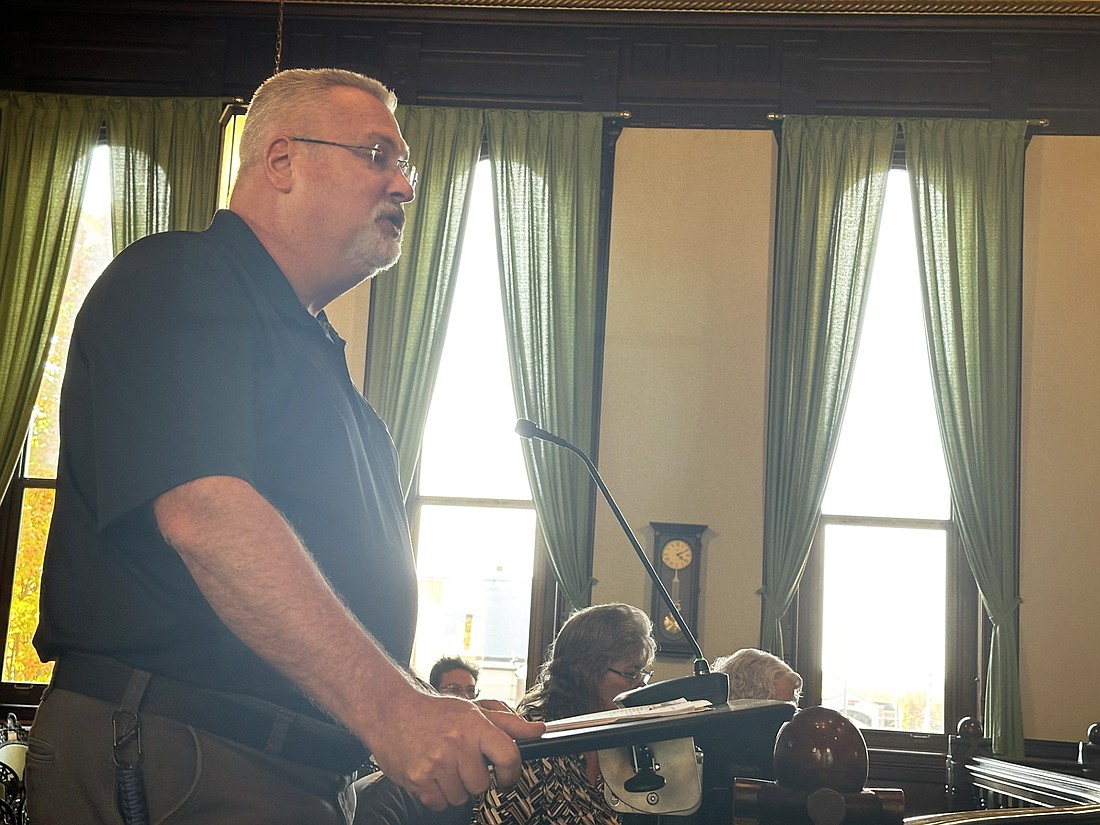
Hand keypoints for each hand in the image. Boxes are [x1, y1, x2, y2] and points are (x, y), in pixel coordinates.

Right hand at [368, 688, 544, 810]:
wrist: (391, 711)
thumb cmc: (434, 712)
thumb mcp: (473, 711)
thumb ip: (508, 724)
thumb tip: (538, 730)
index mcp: (474, 724)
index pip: (509, 756)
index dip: (512, 773)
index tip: (507, 776)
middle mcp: (456, 743)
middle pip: (482, 784)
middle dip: (474, 777)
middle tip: (462, 761)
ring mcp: (436, 762)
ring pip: (462, 797)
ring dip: (455, 787)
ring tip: (444, 765)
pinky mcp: (418, 779)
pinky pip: (440, 803)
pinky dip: (437, 794)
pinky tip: (432, 774)